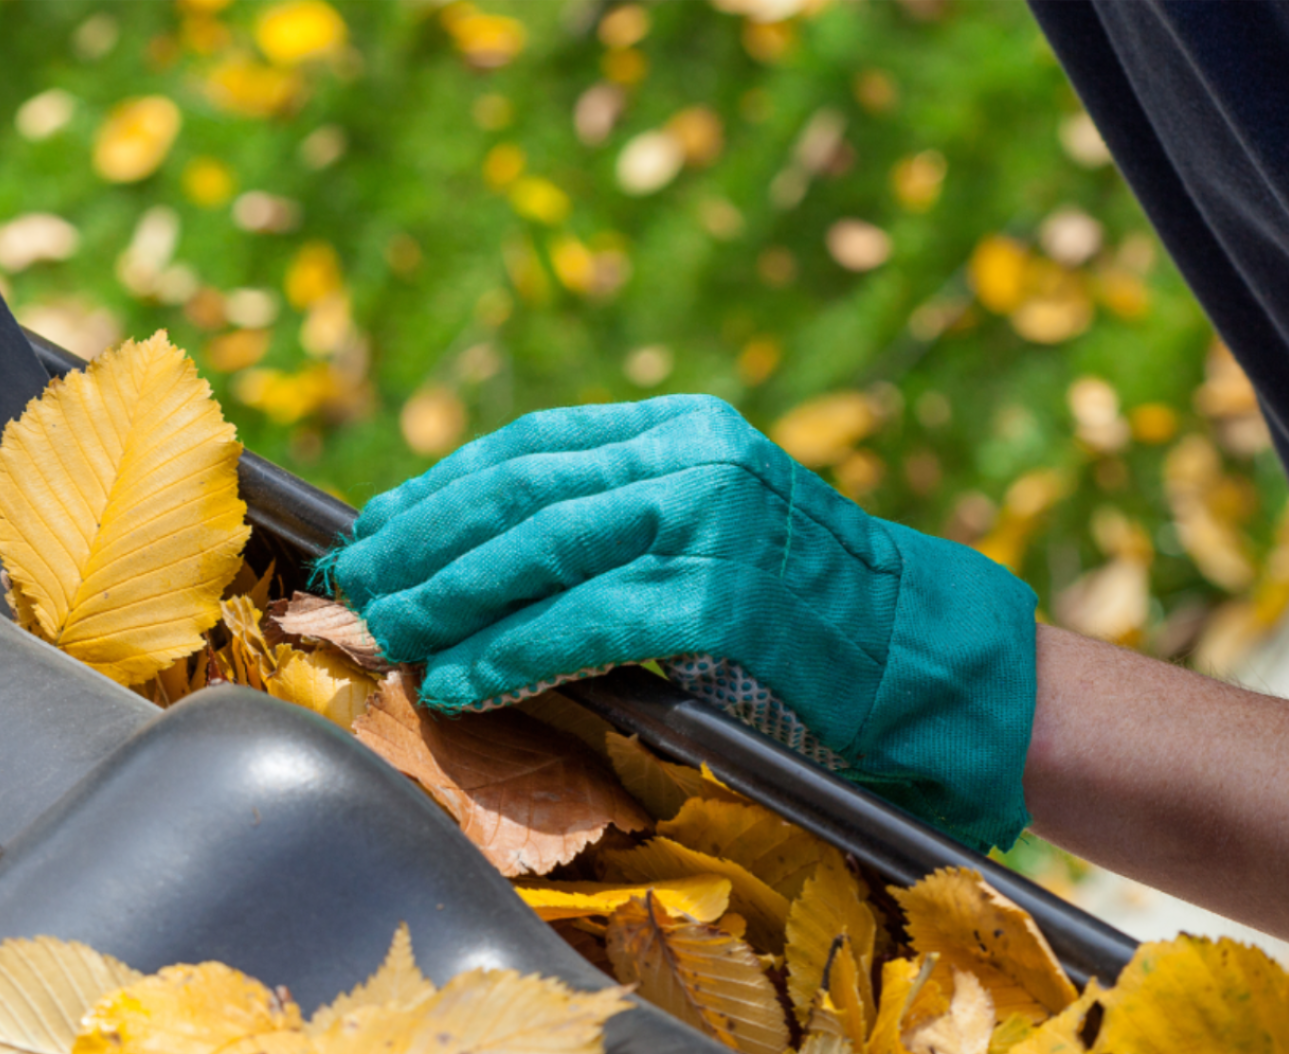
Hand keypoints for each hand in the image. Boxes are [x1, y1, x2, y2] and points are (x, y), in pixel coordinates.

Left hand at [322, 395, 1038, 850]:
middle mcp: (691, 455)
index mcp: (681, 427)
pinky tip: (458, 681)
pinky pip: (583, 624)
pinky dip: (508, 654)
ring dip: (446, 599)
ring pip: (538, 551)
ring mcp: (709, 520)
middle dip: (422, 543)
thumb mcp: (711, 525)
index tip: (376, 528)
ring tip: (388, 633)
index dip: (439, 488)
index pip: (529, 445)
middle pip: (517, 491)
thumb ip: (616, 518)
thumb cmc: (810, 609)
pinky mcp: (722, 597)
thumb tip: (480, 552)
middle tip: (357, 585)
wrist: (931, 657)